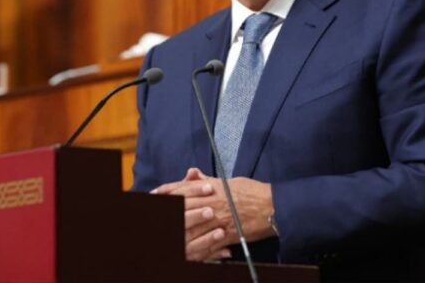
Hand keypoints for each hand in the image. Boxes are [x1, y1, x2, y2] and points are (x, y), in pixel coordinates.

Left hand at [152, 168, 275, 260]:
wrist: (272, 207)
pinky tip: (186, 250)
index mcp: (212, 188)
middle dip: (165, 210)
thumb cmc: (252, 191)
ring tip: (164, 234)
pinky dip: (196, 247)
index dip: (166, 191)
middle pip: (182, 207)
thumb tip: (192, 173)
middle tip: (152, 213)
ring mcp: (218, 220)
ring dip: (176, 231)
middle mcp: (212, 203)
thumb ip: (207, 180)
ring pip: (191, 227)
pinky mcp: (226, 235)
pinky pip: (207, 243)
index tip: (153, 194)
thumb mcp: (228, 181)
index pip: (183, 188)